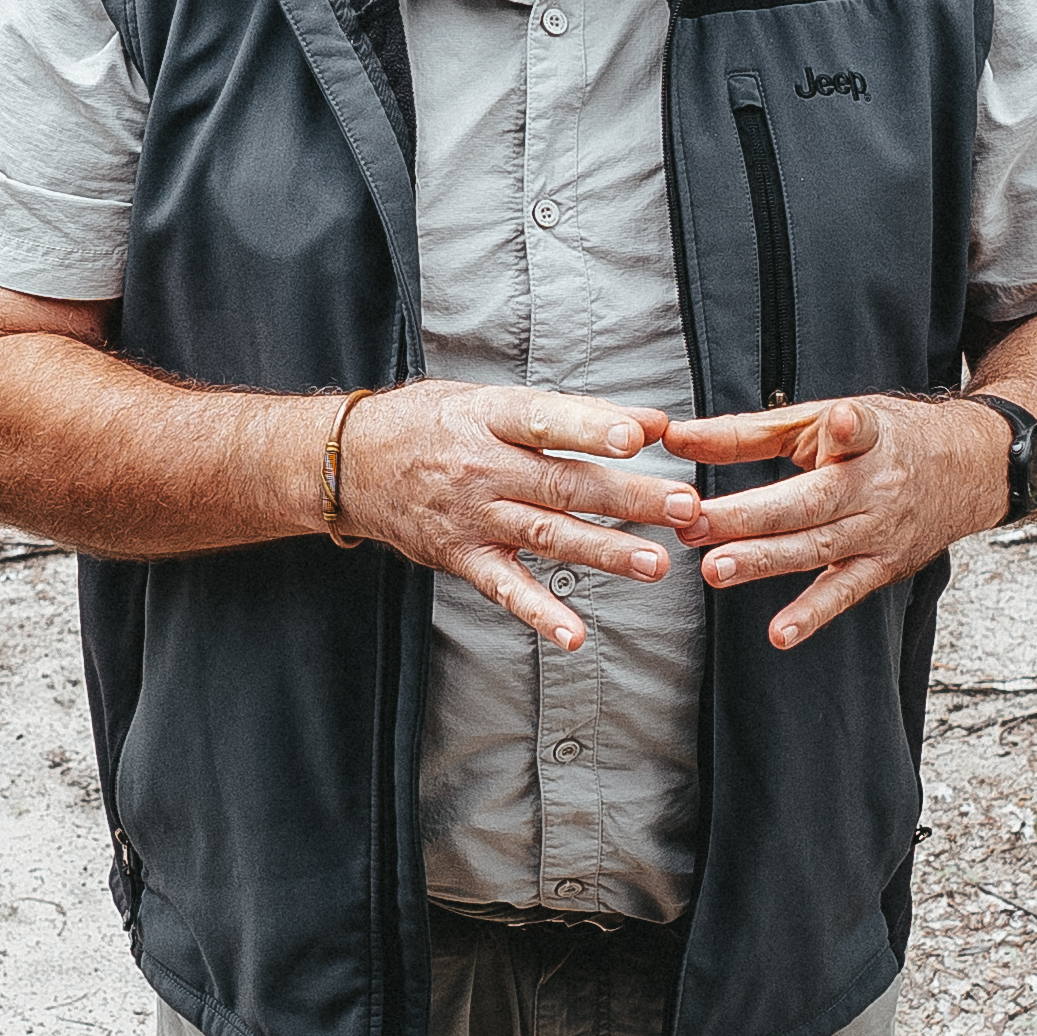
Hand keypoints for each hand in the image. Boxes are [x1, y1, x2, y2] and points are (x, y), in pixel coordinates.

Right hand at [334, 382, 689, 651]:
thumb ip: (573, 414)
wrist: (352, 463)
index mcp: (491, 418)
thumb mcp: (492, 401)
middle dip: (628, 498)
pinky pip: (506, 589)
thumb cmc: (434, 423)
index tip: (640, 435)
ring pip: (547, 536)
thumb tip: (652, 423)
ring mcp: (473, 518)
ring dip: (605, 552)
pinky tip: (574, 635)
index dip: (593, 428)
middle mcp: (483, 469)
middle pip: (564, 485)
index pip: (547, 421)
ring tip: (656, 564)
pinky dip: (540, 614)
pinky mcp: (462, 558)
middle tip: (684, 506)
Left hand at [649, 391, 1007, 650]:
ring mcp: (882, 532)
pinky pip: (844, 592)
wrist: (966, 470)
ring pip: (819, 549)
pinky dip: (813, 614)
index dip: (850, 427)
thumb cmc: (881, 439)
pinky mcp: (883, 567)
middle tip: (695, 524)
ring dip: (765, 561)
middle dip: (750, 516)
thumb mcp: (820, 419)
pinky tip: (780, 633)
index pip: (860, 429)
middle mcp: (877, 486)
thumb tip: (673, 438)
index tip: (841, 422)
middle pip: (811, 503)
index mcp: (867, 437)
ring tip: (716, 570)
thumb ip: (744, 433)